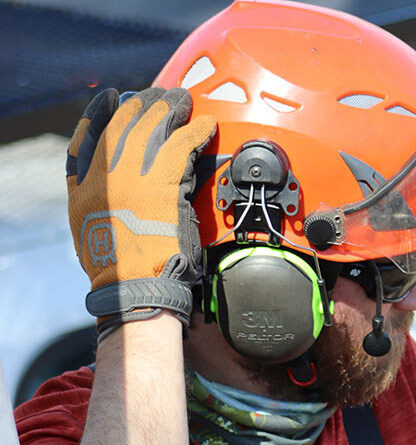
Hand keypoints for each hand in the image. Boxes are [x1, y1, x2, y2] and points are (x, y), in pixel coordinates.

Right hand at [66, 87, 215, 336]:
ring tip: (183, 100)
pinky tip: (206, 123)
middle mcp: (105, 176)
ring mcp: (134, 177)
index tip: (113, 97)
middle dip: (143, 105)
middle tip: (159, 94)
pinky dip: (197, 130)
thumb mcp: (90, 227)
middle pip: (124, 125)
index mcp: (84, 186)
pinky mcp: (163, 183)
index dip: (99, 113)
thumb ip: (94, 194)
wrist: (135, 285)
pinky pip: (183, 144)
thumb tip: (108, 174)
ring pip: (153, 129)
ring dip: (171, 110)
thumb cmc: (119, 264)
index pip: (87, 137)